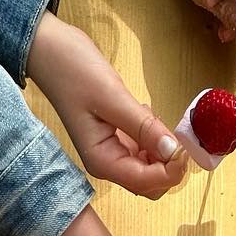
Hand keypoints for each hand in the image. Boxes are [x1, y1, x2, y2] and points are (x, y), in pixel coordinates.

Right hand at [27, 15, 185, 198]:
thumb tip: (174, 151)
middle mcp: (108, 164)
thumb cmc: (73, 70)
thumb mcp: (112, 97)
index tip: (185, 146)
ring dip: (164, 151)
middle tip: (177, 134)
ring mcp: (112, 152)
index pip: (146, 183)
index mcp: (102, 161)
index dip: (171, 171)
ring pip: (150, 168)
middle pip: (150, 184)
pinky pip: (144, 150)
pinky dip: (154, 138)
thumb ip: (144, 127)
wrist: (50, 51)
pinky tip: (146, 114)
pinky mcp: (116, 138)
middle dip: (170, 166)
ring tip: (154, 117)